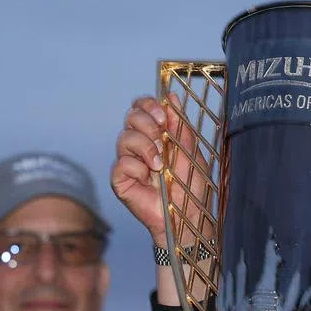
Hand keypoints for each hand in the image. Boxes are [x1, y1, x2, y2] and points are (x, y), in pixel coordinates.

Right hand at [110, 94, 211, 246]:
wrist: (187, 213)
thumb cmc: (190, 185)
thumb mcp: (189, 150)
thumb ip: (179, 124)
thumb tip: (171, 97)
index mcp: (156, 134)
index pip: (142, 107)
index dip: (148, 105)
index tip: (162, 117)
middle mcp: (139, 145)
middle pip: (130, 116)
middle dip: (147, 124)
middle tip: (161, 139)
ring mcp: (128, 161)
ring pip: (124, 138)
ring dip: (145, 148)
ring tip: (160, 166)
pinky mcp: (120, 180)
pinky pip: (121, 163)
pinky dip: (137, 169)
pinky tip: (149, 180)